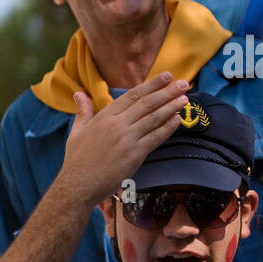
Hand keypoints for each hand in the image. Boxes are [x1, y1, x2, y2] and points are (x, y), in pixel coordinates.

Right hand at [61, 74, 188, 208]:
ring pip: (154, 118)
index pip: (132, 95)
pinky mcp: (134, 155)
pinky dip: (168, 128)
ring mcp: (127, 140)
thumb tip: (78, 94)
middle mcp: (117, 125)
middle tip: (183, 83)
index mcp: (104, 117)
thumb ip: (82, 111)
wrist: (78, 185)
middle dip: (167, 92)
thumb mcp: (77, 132)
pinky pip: (155, 138)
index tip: (166, 76)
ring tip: (185, 98)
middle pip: (147, 103)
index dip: (152, 84)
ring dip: (172, 107)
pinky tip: (178, 120)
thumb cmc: (77, 160)